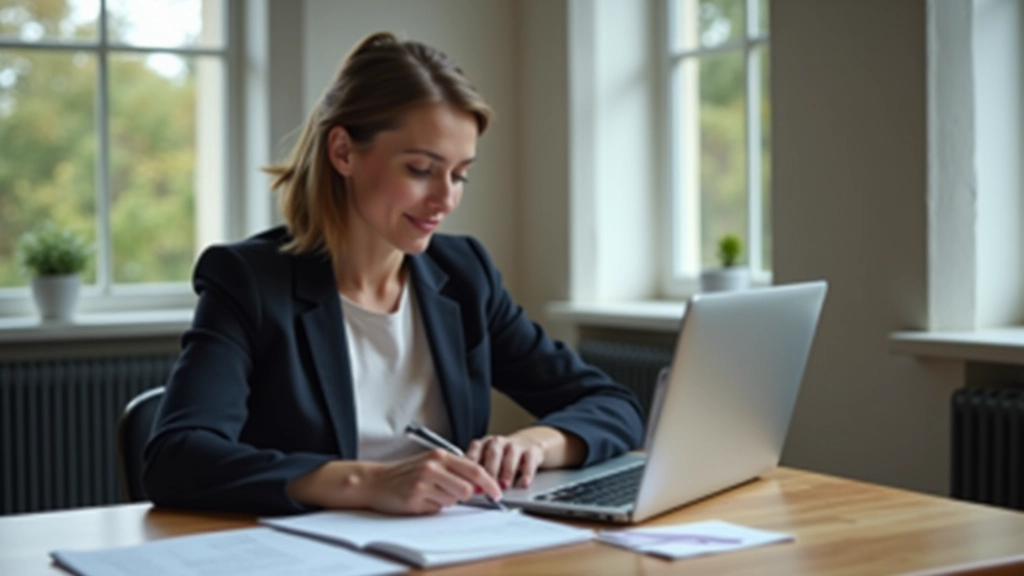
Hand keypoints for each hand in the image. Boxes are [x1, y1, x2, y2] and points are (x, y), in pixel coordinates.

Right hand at [362, 450, 501, 513]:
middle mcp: (433, 467)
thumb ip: (455, 470)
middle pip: (467, 489)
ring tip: (430, 494)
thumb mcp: (432, 463)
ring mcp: (423, 483)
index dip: (490, 483)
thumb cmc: (406, 473)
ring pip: (453, 500)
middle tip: (453, 493)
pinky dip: (433, 507)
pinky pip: (437, 509)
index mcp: (440, 456)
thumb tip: (481, 485)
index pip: (475, 469)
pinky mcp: (414, 499)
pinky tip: (421, 500)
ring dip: (446, 501)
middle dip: (465, 496)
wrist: (376, 481)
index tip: (497, 493)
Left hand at [466, 432, 546, 488]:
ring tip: (504, 486)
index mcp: (484, 443)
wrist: (527, 444)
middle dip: (489, 471)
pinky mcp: (531, 450)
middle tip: (486, 487)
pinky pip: (529, 460)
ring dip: (507, 472)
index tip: (469, 482)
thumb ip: (478, 472)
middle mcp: (499, 442)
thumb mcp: (487, 460)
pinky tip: (524, 483)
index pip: (475, 451)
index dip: (471, 467)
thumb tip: (467, 489)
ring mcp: (515, 445)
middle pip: (493, 454)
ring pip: (510, 456)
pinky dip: (527, 472)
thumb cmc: (502, 457)